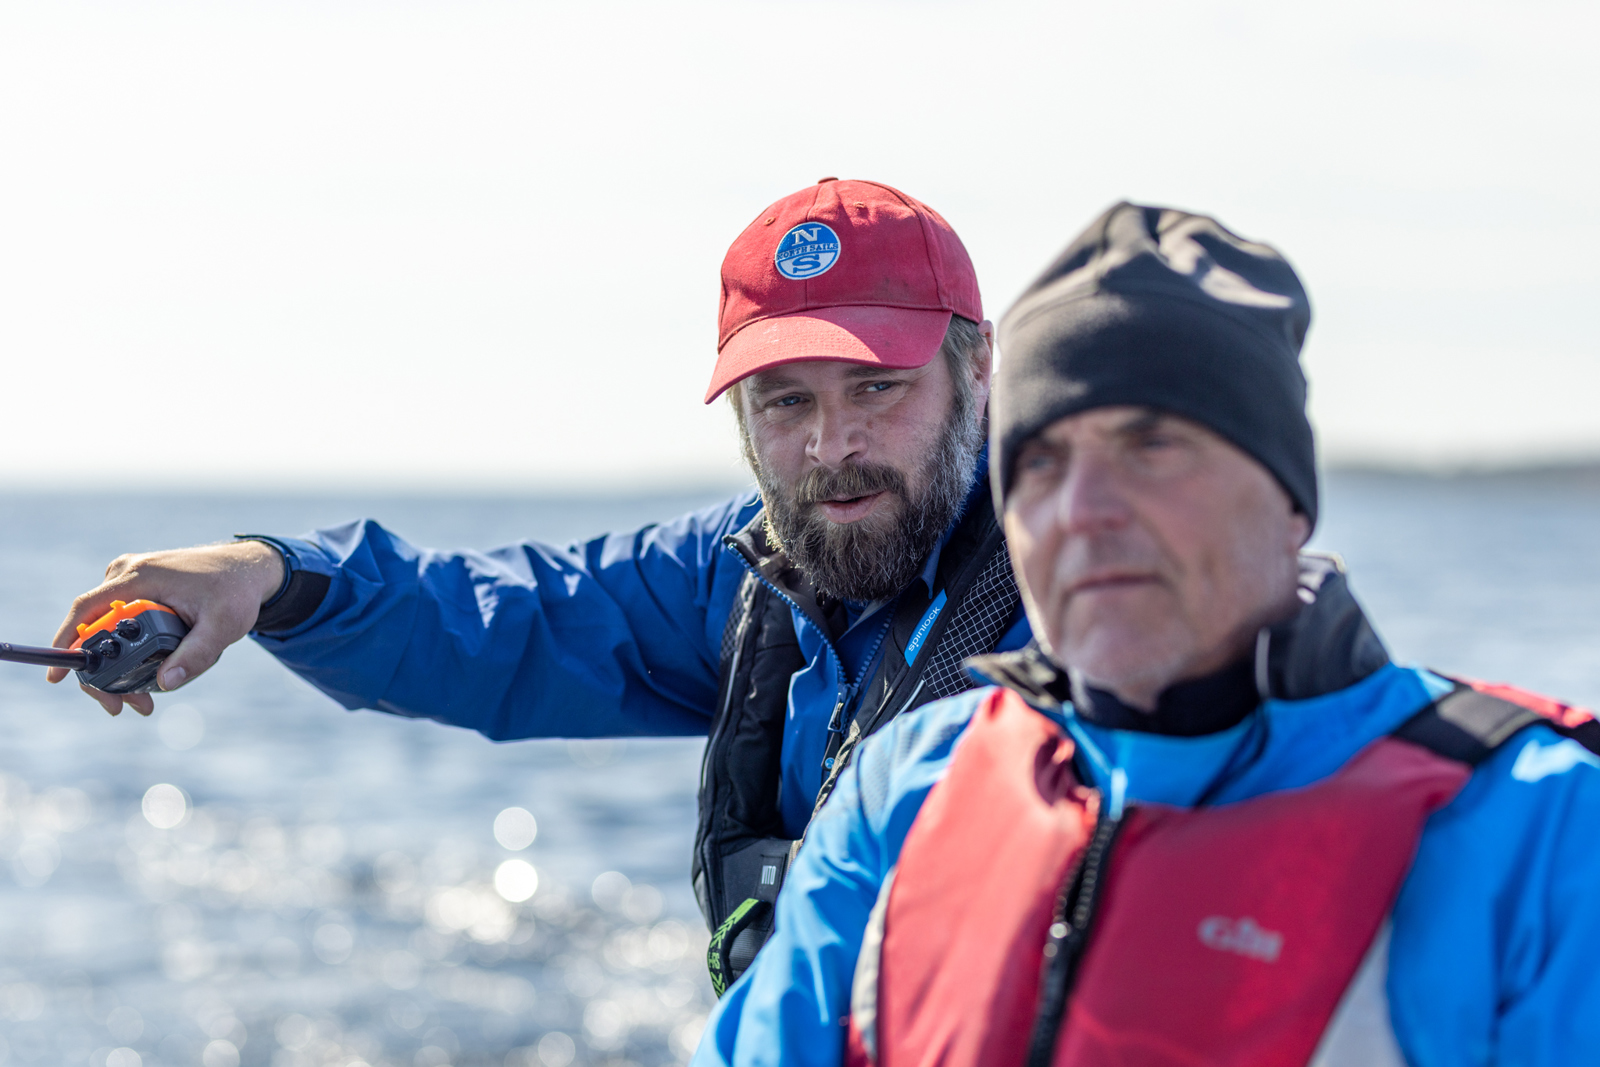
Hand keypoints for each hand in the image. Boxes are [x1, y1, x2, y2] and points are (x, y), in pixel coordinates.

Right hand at [49, 541, 285, 716]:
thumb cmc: (236, 591)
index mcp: (139, 577)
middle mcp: (126, 574)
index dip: (65, 642)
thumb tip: (165, 683)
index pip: (86, 610)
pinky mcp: (138, 589)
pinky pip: (121, 623)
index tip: (57, 676)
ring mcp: (130, 580)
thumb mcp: (224, 625)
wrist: (248, 568)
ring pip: (107, 630)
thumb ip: (196, 654)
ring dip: (119, 667)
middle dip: (103, 673)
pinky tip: (152, 673)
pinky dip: (129, 650)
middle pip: (92, 628)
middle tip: (124, 706)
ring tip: (145, 698)